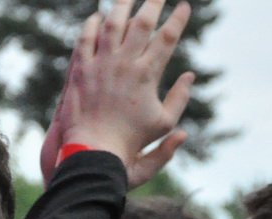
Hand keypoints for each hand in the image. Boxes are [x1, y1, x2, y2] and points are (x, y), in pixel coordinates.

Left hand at [41, 0, 193, 188]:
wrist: (93, 150)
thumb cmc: (130, 142)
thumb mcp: (163, 124)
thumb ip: (179, 99)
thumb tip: (190, 76)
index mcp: (147, 75)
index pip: (167, 38)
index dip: (178, 19)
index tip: (185, 6)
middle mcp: (124, 63)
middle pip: (142, 22)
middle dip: (154, 2)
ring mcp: (100, 63)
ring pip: (112, 23)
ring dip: (122, 4)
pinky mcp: (81, 69)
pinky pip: (86, 38)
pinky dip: (93, 23)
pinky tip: (98, 16)